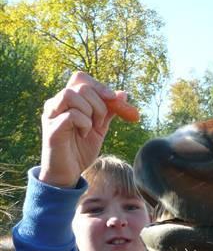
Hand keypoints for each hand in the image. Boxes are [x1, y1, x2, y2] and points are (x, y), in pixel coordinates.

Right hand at [40, 71, 120, 186]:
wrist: (69, 172)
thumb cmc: (81, 148)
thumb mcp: (100, 127)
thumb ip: (109, 111)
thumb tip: (123, 94)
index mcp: (67, 101)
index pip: (80, 78)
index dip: (99, 85)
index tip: (113, 98)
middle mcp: (56, 104)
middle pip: (80, 86)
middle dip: (100, 103)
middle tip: (101, 122)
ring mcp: (51, 115)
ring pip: (71, 95)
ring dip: (90, 111)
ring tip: (92, 128)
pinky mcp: (51, 129)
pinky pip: (71, 114)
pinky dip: (84, 123)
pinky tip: (84, 135)